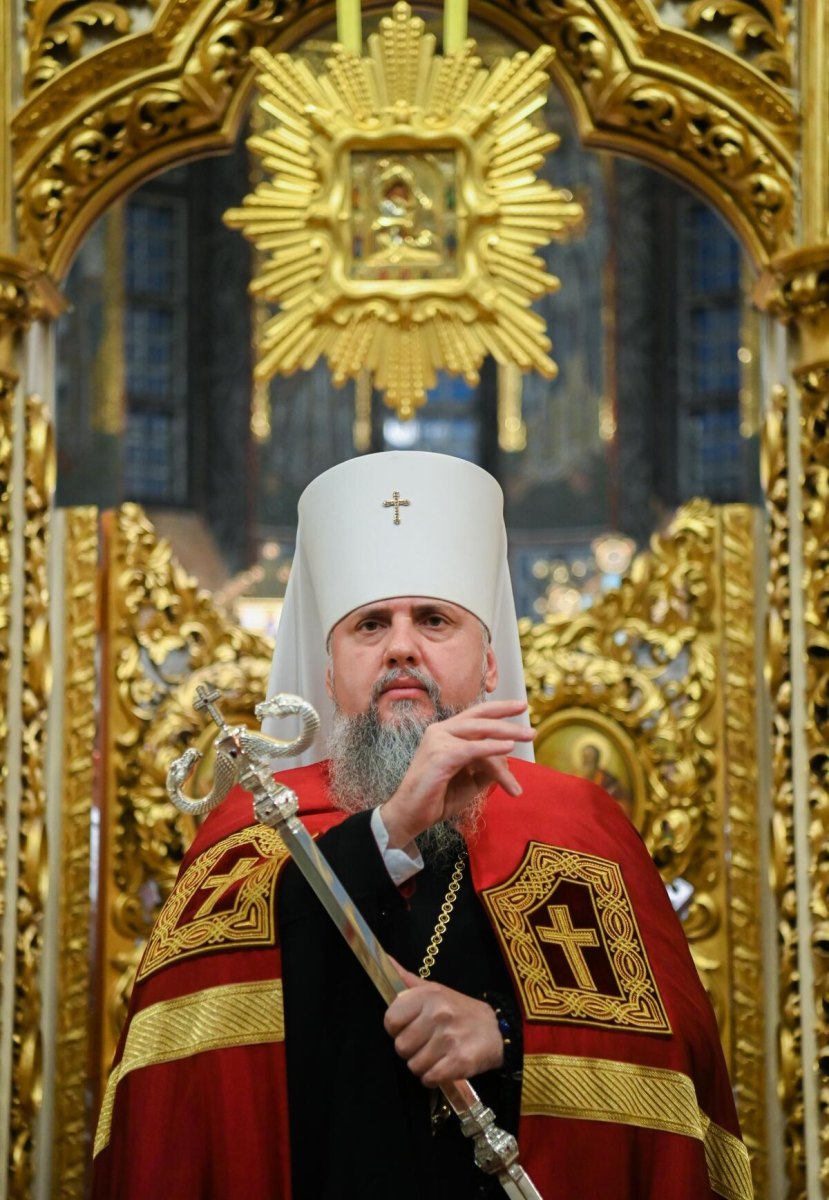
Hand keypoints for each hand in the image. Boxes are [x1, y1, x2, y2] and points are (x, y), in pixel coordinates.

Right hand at [380, 699, 534, 847]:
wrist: (411, 815)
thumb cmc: (438, 798)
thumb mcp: (470, 780)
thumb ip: (486, 767)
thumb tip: (507, 760)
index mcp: (445, 732)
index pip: (476, 714)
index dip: (499, 709)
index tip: (522, 707)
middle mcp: (440, 730)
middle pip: (480, 717)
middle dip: (508, 717)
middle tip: (533, 726)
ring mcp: (438, 740)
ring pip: (480, 731)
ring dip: (507, 733)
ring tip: (528, 736)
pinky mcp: (441, 755)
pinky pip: (473, 748)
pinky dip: (493, 747)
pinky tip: (509, 747)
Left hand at [384, 964, 503, 1086]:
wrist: (498, 1031)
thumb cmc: (460, 1011)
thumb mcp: (436, 990)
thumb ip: (408, 981)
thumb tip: (385, 959)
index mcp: (429, 995)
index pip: (390, 1020)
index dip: (396, 1029)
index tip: (408, 1029)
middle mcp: (438, 1014)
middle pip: (401, 1046)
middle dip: (411, 1050)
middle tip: (426, 1044)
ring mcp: (449, 1038)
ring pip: (414, 1066)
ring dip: (423, 1065)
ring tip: (437, 1055)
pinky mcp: (459, 1061)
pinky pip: (429, 1078)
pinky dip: (433, 1078)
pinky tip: (443, 1067)